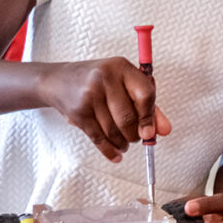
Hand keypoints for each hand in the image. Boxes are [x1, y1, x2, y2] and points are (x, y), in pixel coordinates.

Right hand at [39, 57, 170, 160]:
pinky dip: (109, 150)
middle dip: (134, 134)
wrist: (58, 81)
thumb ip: (147, 105)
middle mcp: (105, 78)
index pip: (144, 94)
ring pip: (113, 130)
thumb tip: (165, 130)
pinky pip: (98, 138)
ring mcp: (89, 95)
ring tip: (125, 144)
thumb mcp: (123, 84)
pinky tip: (116, 155)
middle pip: (128, 117)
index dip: (150, 117)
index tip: (150, 132)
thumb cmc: (99, 82)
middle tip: (135, 138)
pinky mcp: (78, 112)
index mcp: (121, 67)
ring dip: (122, 143)